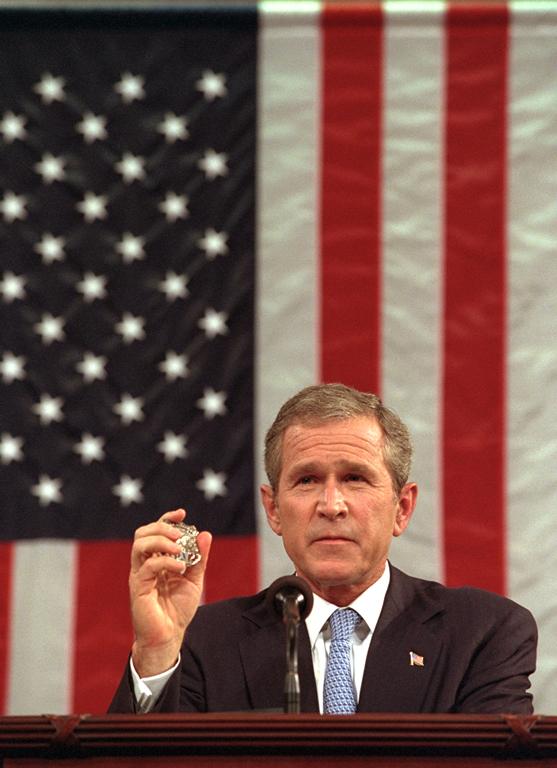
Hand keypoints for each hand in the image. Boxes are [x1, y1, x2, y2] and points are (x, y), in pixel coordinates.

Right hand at [129, 508, 211, 676]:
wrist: (169, 636)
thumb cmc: (178, 609)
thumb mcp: (194, 579)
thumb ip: (199, 558)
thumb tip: (205, 533)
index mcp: (156, 560)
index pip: (155, 531)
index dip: (167, 519)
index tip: (182, 514)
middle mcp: (145, 564)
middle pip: (142, 533)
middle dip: (162, 527)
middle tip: (180, 533)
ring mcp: (140, 575)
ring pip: (139, 545)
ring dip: (161, 540)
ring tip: (179, 547)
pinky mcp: (138, 588)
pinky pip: (148, 566)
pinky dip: (166, 561)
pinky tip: (181, 567)